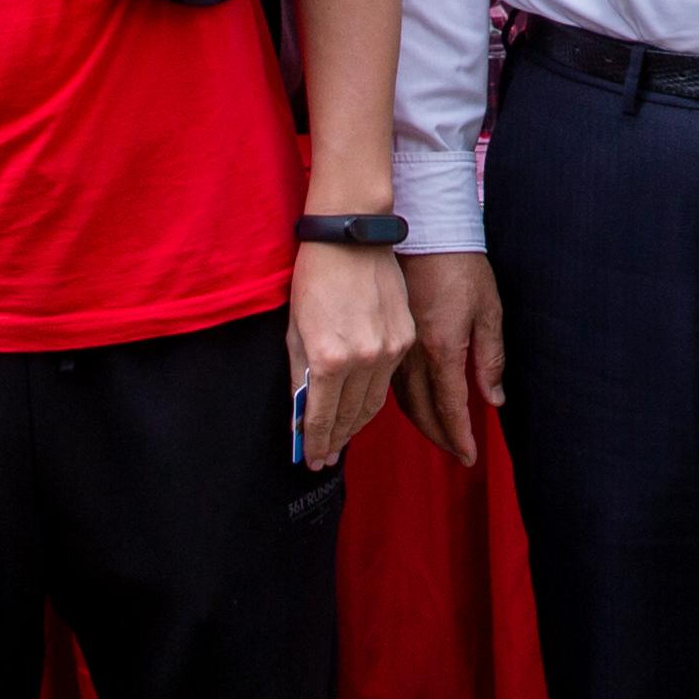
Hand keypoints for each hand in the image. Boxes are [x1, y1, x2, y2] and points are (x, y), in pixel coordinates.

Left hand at [289, 239, 414, 470]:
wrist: (351, 239)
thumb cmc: (314, 278)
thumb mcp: (294, 329)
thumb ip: (298, 374)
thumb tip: (300, 411)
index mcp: (329, 358)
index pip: (321, 416)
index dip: (314, 442)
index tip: (311, 459)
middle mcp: (363, 359)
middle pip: (349, 415)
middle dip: (335, 440)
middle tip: (325, 456)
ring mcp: (388, 349)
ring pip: (373, 403)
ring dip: (355, 425)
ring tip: (341, 439)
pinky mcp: (404, 338)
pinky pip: (388, 381)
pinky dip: (373, 399)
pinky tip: (362, 408)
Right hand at [394, 252, 499, 469]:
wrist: (424, 230)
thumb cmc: (461, 265)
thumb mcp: (488, 310)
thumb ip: (490, 358)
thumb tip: (493, 398)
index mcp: (442, 349)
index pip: (450, 407)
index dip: (459, 436)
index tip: (468, 456)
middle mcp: (413, 354)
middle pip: (422, 411)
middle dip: (440, 437)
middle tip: (456, 451)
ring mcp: (395, 345)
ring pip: (401, 400)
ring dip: (420, 422)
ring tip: (438, 434)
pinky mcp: (387, 335)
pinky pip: (391, 380)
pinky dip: (403, 401)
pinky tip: (414, 404)